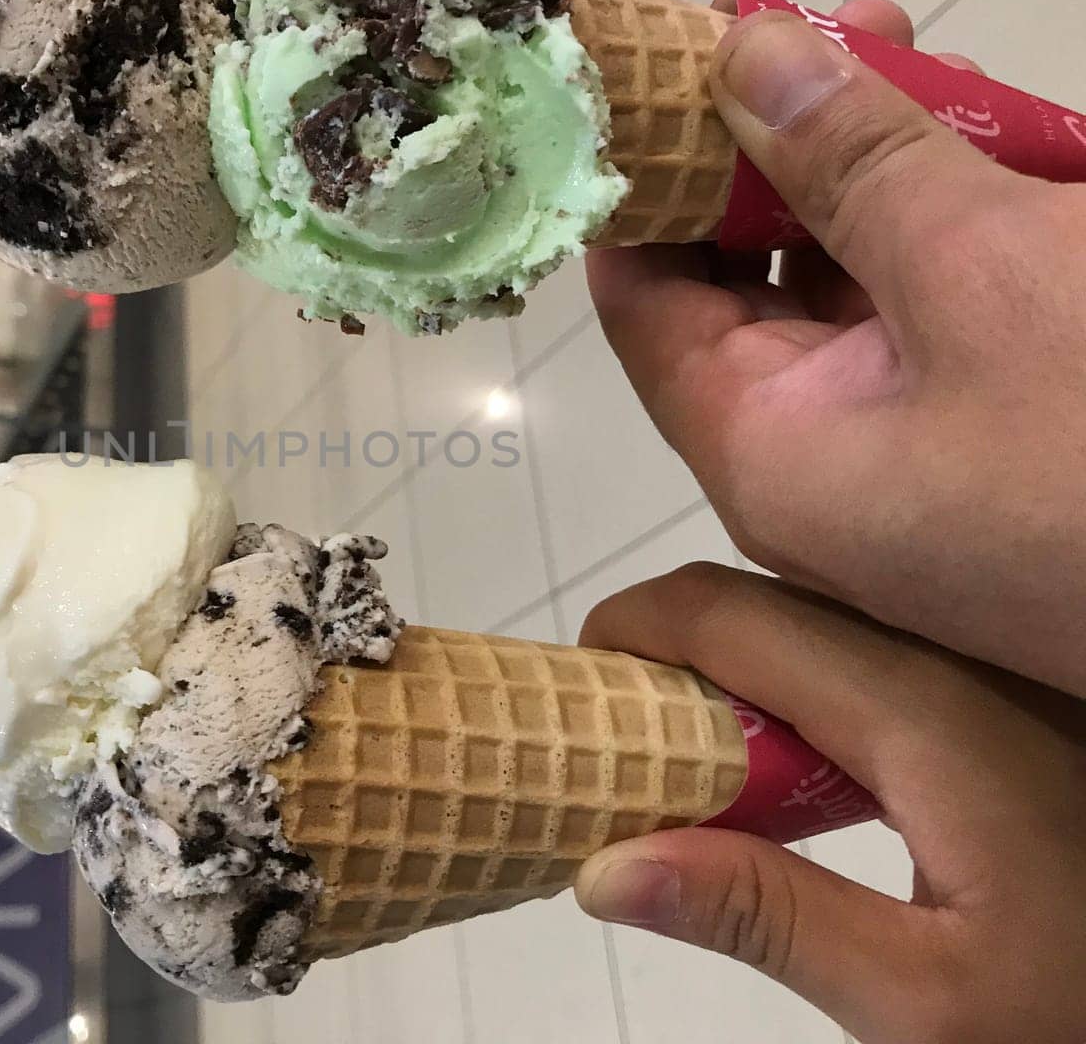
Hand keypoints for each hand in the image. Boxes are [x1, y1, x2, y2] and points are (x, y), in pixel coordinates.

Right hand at [573, 563, 1085, 1043]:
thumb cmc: (1078, 1013)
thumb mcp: (921, 1009)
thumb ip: (760, 918)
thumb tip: (600, 864)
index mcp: (921, 711)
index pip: (728, 613)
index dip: (630, 632)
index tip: (574, 698)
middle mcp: (952, 663)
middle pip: (764, 606)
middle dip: (668, 660)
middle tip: (622, 755)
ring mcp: (987, 677)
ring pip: (817, 627)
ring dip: (731, 681)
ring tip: (696, 775)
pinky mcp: (1006, 708)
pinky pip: (869, 661)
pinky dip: (796, 700)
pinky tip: (799, 783)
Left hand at [585, 0, 1085, 696]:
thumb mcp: (981, 268)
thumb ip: (851, 161)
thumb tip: (740, 59)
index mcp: (764, 447)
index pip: (644, 299)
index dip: (649, 177)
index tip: (676, 62)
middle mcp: (815, 463)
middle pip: (751, 282)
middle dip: (785, 149)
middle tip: (842, 26)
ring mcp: (911, 459)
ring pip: (855, 289)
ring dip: (882, 175)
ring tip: (925, 55)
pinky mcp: (995, 444)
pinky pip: (940, 322)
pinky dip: (956, 233)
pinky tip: (1006, 149)